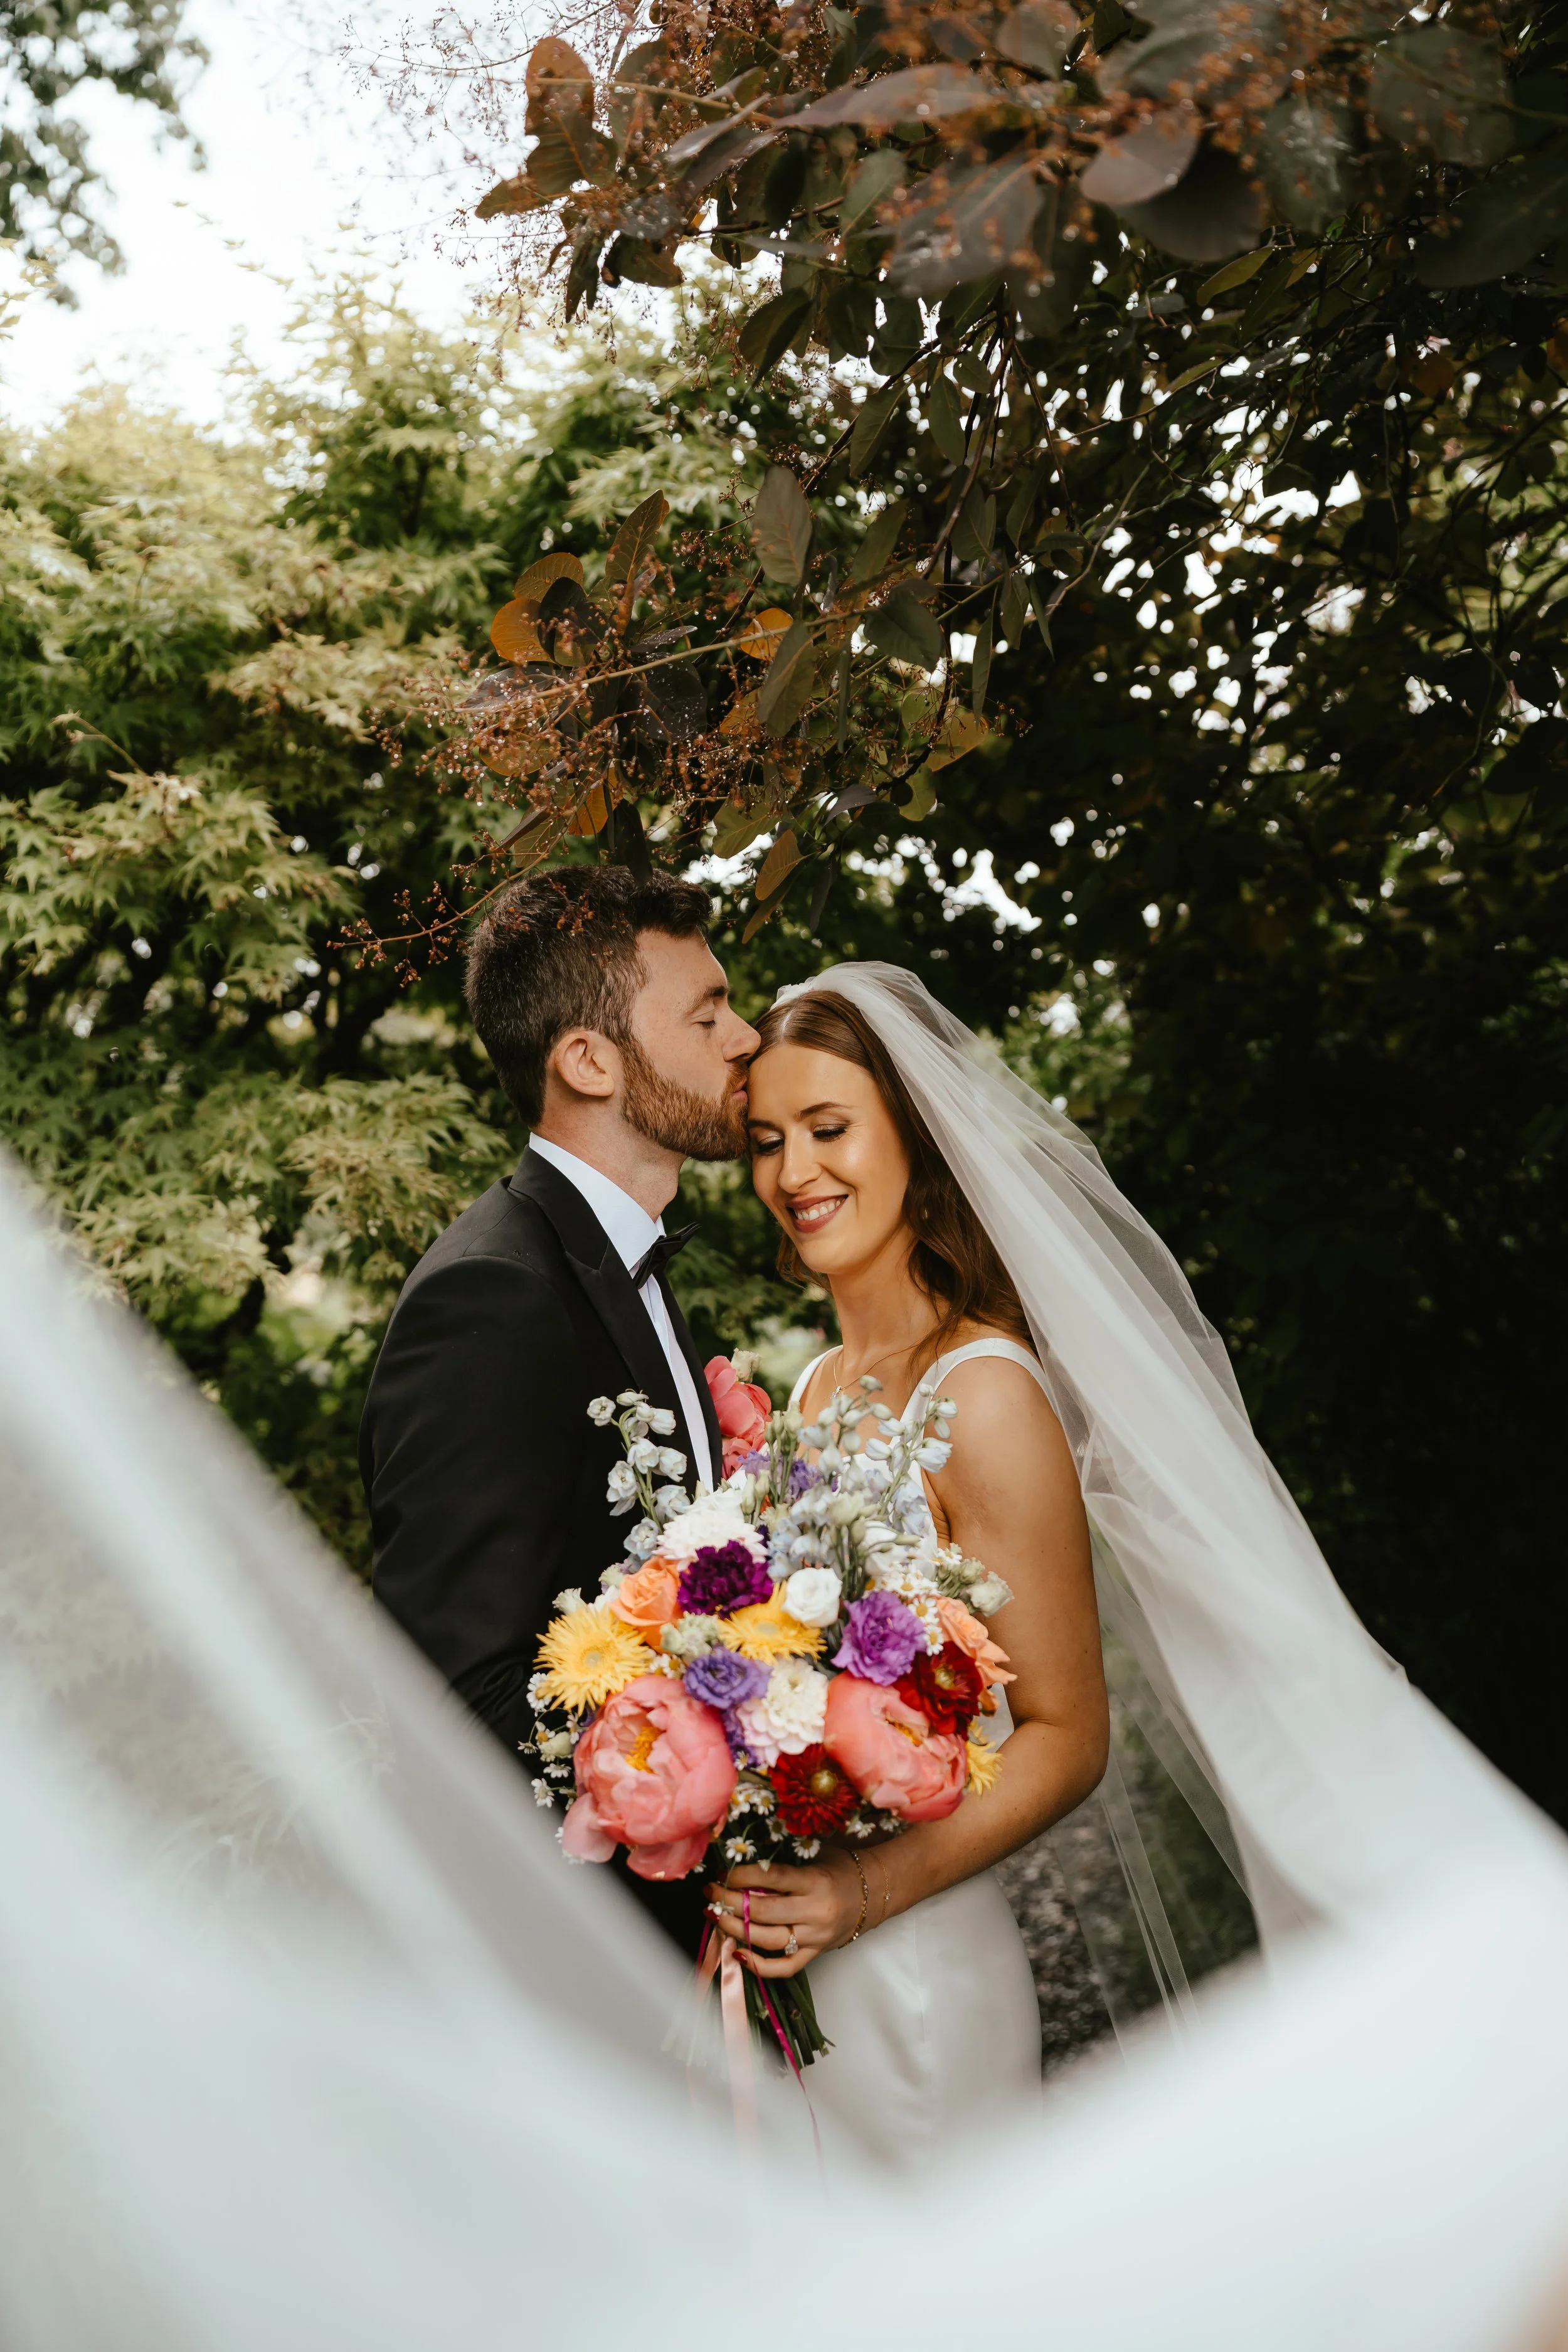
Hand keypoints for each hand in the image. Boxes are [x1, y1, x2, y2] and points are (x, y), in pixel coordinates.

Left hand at [706, 1850, 865, 1977]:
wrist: (874, 1892)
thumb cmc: (840, 1868)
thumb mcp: (815, 1855)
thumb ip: (783, 1863)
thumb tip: (740, 1862)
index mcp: (815, 1881)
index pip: (771, 1878)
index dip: (742, 1876)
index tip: (722, 1873)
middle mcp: (815, 1911)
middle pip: (764, 1911)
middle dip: (730, 1902)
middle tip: (711, 1893)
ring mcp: (815, 1937)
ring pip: (768, 1940)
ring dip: (736, 1929)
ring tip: (716, 1917)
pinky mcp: (816, 1954)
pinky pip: (784, 1967)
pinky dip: (759, 1966)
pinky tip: (738, 1953)